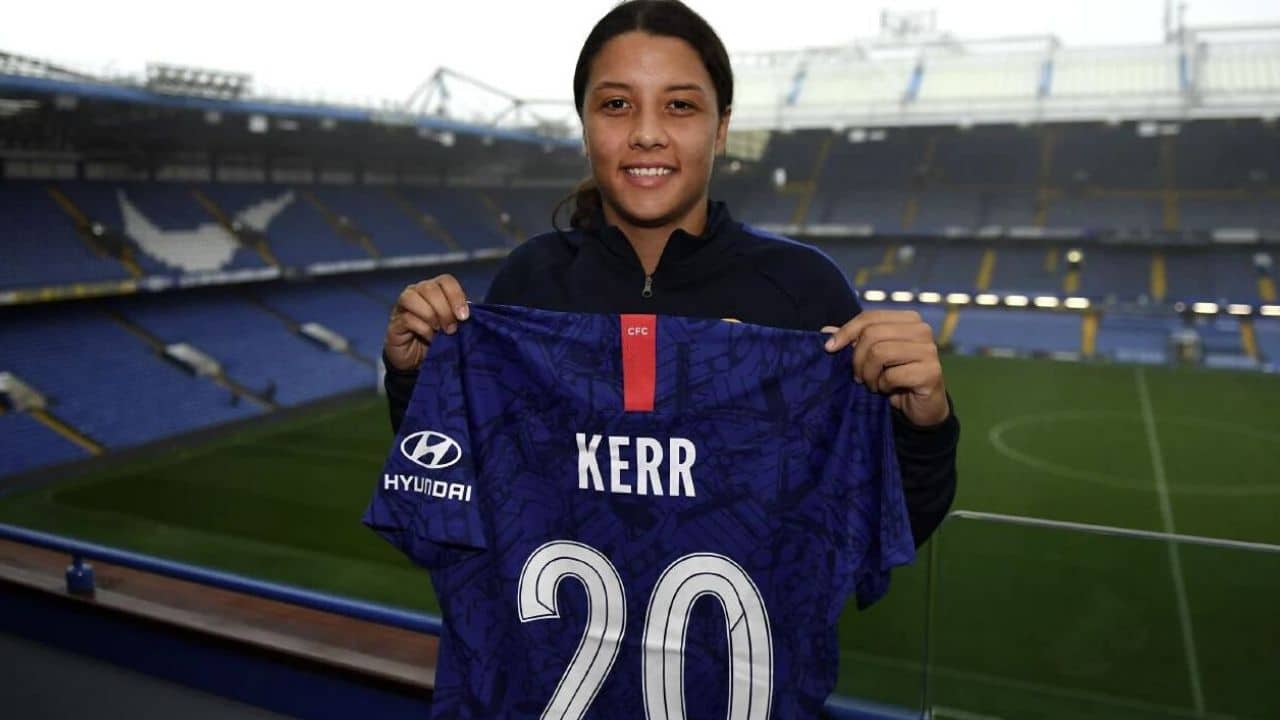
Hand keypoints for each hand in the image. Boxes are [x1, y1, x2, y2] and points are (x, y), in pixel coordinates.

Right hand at [384, 274, 469, 370]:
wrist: (417, 359)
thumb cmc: (437, 338)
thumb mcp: (452, 325)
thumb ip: (458, 314)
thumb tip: (468, 309)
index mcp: (435, 289)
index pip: (446, 281)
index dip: (456, 296)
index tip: (464, 316)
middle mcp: (417, 292)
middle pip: (430, 288)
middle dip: (444, 309)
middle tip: (452, 328)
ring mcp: (403, 305)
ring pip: (413, 297)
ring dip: (431, 316)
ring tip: (440, 331)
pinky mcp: (395, 322)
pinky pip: (407, 318)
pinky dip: (423, 329)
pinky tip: (430, 337)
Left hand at [822, 310, 949, 426]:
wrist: (920, 407)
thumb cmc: (895, 378)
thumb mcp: (871, 357)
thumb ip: (853, 341)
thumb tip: (825, 331)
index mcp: (909, 320)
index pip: (870, 317)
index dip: (846, 331)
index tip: (829, 348)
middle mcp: (922, 330)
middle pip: (872, 334)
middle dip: (858, 359)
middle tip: (859, 376)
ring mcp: (929, 350)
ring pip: (880, 353)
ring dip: (869, 374)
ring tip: (873, 384)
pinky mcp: (931, 372)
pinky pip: (892, 375)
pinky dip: (883, 386)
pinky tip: (888, 390)